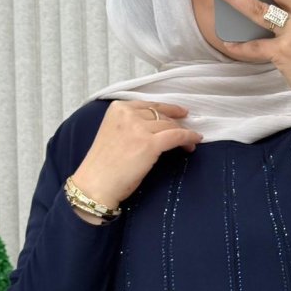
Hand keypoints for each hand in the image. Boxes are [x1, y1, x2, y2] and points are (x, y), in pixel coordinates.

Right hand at [70, 100, 202, 210]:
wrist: (95, 185)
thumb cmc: (102, 166)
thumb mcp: (112, 134)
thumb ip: (129, 125)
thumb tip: (156, 127)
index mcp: (117, 109)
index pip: (148, 105)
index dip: (167, 109)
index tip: (179, 113)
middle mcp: (128, 114)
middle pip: (160, 114)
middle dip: (175, 122)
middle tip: (185, 131)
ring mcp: (139, 128)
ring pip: (170, 125)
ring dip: (182, 132)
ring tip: (189, 142)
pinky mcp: (150, 144)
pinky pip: (177, 136)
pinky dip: (188, 137)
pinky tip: (194, 141)